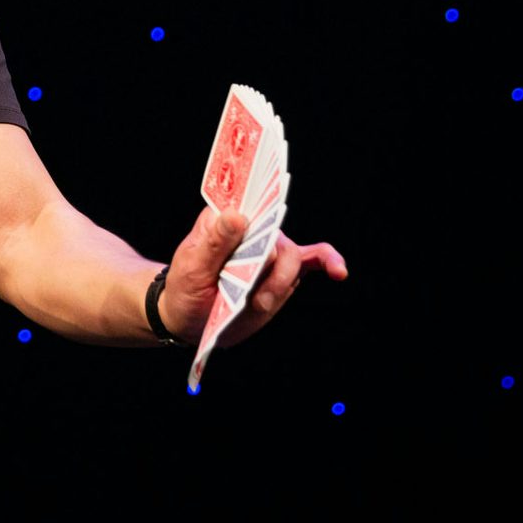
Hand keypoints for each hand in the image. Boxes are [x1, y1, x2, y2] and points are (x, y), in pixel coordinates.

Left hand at [158, 206, 348, 348]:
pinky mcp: (282, 273)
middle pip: (274, 237)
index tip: (266, 225)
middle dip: (270, 268)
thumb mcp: (191, 267)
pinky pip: (312, 261)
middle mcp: (251, 229)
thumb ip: (214, 242)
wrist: (190, 319)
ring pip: (291, 256)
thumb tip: (237, 215)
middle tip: (255, 298)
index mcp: (223, 219)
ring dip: (280, 283)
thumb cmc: (184, 287)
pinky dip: (328, 262)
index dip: (263, 206)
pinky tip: (338, 272)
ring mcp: (269, 251)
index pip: (248, 204)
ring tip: (260, 304)